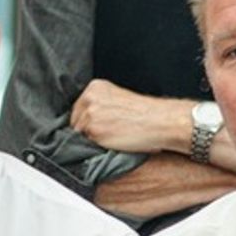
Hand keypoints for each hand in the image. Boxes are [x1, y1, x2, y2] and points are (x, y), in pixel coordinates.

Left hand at [68, 78, 185, 155]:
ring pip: (78, 134)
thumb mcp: (119, 100)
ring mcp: (89, 113)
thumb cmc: (146, 114)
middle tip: (108, 135)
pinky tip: (111, 144)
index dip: (87, 122)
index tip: (101, 128)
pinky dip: (95, 148)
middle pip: (75, 121)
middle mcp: (89, 97)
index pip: (79, 109)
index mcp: (95, 87)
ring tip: (112, 139)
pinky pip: (85, 145)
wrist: (160, 121)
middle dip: (86, 131)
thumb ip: (100, 105)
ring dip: (90, 141)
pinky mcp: (93, 129)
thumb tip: (85, 121)